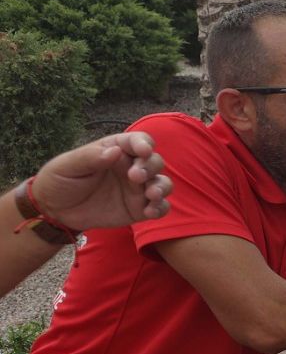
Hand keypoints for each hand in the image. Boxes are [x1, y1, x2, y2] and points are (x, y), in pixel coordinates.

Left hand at [29, 132, 172, 230]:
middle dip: (150, 167)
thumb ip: (90, 157)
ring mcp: (137, 189)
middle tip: (135, 177)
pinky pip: (160, 207)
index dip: (144, 144)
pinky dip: (160, 208)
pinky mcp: (139, 209)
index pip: (138, 141)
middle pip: (154, 161)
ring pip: (162, 183)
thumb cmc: (59, 181)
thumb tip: (115, 151)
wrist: (54, 210)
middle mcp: (131, 167)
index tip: (143, 151)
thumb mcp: (68, 165)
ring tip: (151, 195)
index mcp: (115, 151)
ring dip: (161, 187)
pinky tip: (149, 212)